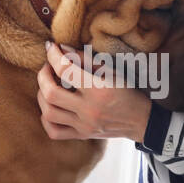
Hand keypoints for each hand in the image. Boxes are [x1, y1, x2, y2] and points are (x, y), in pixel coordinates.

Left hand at [37, 41, 153, 142]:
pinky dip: (46, 118)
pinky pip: (53, 131)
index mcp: (99, 90)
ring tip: (48, 85)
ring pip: (48, 112)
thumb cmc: (128, 91)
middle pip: (50, 93)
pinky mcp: (82, 136)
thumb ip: (85, 59)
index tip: (51, 47)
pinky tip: (51, 106)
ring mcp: (84, 126)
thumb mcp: (112, 70)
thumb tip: (62, 48)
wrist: (141, 120)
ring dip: (42, 95)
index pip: (66, 70)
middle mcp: (89, 110)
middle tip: (48, 67)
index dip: (54, 55)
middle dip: (43, 75)